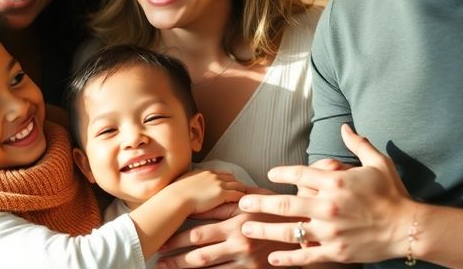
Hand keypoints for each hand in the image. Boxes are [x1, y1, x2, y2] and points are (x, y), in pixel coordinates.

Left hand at [156, 203, 291, 268]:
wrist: (304, 232)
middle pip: (200, 256)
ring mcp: (246, 262)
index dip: (178, 239)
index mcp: (237, 224)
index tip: (163, 240)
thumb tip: (200, 200)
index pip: (200, 234)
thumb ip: (227, 202)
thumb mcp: (253, 202)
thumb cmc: (275, 212)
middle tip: (158, 260)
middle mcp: (239, 245)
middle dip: (176, 259)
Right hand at [167, 170, 246, 214]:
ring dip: (243, 190)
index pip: (221, 173)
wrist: (176, 198)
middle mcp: (213, 175)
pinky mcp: (222, 193)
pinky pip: (237, 194)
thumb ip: (188, 182)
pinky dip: (243, 198)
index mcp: (204, 172)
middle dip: (237, 183)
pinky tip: (246, 203)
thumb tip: (185, 185)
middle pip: (231, 177)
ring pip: (237, 184)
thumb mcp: (181, 183)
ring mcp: (218, 183)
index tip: (231, 183)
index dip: (228, 179)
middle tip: (244, 189)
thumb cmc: (175, 194)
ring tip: (250, 196)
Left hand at [238, 124, 415, 265]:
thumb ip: (358, 144)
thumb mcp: (378, 162)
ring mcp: (330, 231)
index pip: (299, 173)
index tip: (270, 174)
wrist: (407, 227)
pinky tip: (272, 259)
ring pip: (289, 230)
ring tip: (246, 227)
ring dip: (264, 229)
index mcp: (335, 181)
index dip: (281, 173)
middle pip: (285, 202)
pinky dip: (287, 258)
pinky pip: (306, 256)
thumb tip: (345, 126)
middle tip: (242, 202)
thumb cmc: (393, 193)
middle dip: (260, 202)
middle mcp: (328, 205)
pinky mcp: (335, 252)